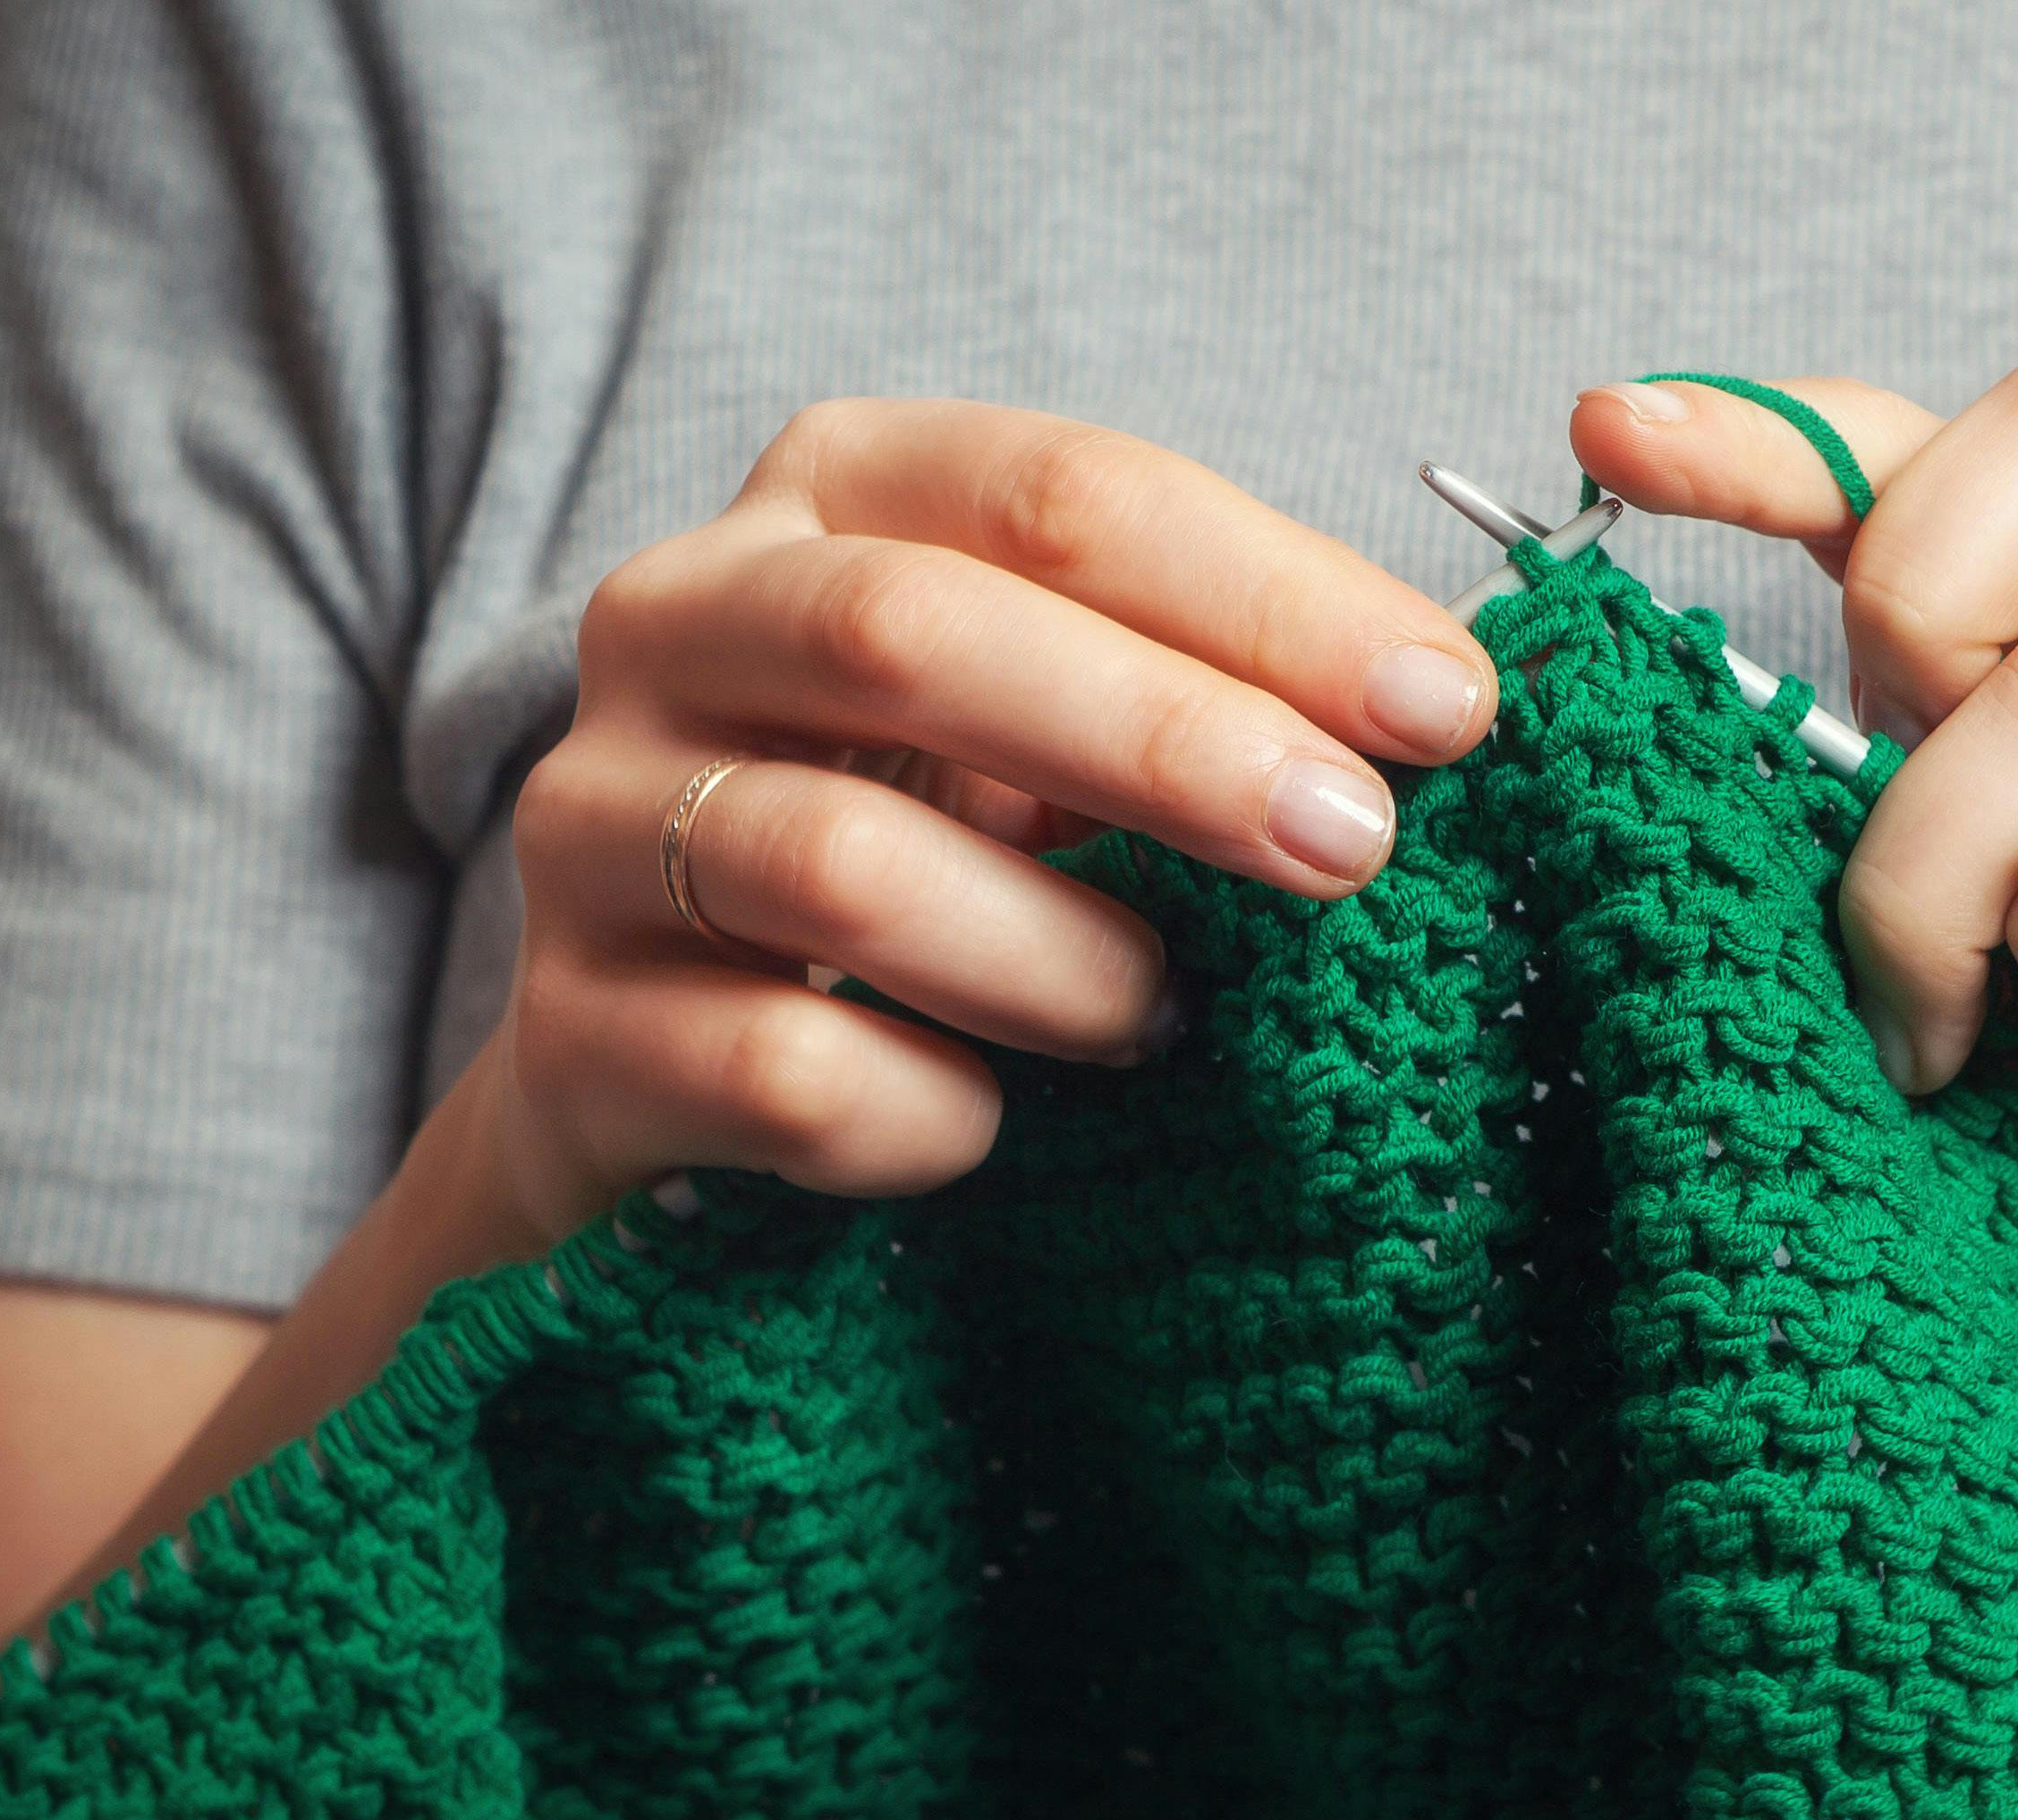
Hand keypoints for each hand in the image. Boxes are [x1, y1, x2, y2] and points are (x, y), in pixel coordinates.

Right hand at [471, 400, 1501, 1252]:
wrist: (681, 1088)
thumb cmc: (947, 868)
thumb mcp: (1069, 737)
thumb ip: (1216, 697)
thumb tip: (1445, 711)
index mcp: (832, 498)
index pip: (1056, 494)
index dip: (1267, 596)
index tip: (1449, 712)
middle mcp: (679, 623)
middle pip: (914, 637)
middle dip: (1166, 745)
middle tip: (1350, 849)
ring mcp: (591, 829)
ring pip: (833, 869)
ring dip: (1053, 958)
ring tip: (1157, 1016)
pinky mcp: (568, 1035)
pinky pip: (784, 1073)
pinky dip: (933, 1115)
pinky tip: (992, 1126)